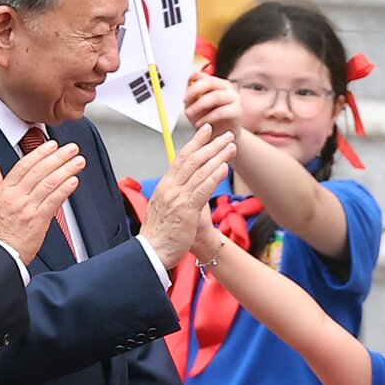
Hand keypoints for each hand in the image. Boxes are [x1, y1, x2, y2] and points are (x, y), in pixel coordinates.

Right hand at [0, 140, 84, 262]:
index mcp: (5, 191)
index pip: (24, 165)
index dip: (40, 153)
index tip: (52, 145)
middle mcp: (17, 197)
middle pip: (40, 171)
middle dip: (58, 157)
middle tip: (71, 149)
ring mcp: (28, 208)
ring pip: (49, 183)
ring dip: (66, 170)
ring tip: (78, 162)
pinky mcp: (38, 221)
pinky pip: (53, 202)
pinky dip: (64, 190)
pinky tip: (73, 182)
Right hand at [139, 126, 235, 267]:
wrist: (152, 253)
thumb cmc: (161, 233)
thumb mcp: (164, 207)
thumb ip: (176, 194)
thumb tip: (187, 184)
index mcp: (165, 186)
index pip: (181, 158)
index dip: (195, 142)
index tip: (206, 131)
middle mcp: (170, 188)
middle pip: (192, 160)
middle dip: (211, 145)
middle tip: (226, 135)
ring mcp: (178, 198)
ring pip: (200, 171)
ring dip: (218, 156)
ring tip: (231, 147)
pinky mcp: (187, 210)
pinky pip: (203, 189)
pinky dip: (214, 176)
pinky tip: (224, 167)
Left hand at [184, 72, 243, 140]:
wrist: (221, 136)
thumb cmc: (208, 120)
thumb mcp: (196, 106)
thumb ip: (192, 95)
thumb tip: (187, 83)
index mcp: (217, 83)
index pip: (204, 76)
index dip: (192, 82)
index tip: (183, 93)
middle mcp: (227, 88)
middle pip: (210, 82)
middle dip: (195, 90)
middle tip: (185, 100)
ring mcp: (234, 98)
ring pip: (216, 96)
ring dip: (199, 105)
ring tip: (190, 114)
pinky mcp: (237, 111)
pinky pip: (221, 112)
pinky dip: (208, 117)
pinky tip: (200, 124)